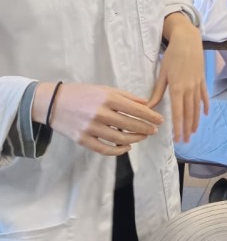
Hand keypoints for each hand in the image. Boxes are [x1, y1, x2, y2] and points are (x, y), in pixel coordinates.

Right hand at [32, 82, 163, 155]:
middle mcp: (100, 113)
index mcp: (107, 98)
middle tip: (154, 130)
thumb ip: (126, 96)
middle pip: (130, 125)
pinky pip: (104, 149)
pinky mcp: (82, 140)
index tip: (159, 120)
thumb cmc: (82, 93)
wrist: (53, 103)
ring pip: (119, 139)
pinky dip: (118, 150)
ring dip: (135, 139)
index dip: (150, 116)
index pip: (135, 109)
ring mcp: (90, 128)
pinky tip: (127, 147)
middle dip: (146, 128)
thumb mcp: (104, 89)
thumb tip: (146, 103)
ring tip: (143, 137)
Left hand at [149, 13, 208, 143]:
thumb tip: (148, 107)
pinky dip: (205, 106)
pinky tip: (206, 114)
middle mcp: (189, 89)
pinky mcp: (202, 80)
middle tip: (185, 140)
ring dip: (195, 121)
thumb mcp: (162, 74)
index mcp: (177, 88)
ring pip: (197, 107)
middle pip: (189, 113)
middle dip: (187, 128)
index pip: (177, 112)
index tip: (178, 138)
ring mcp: (197, 85)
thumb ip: (157, 92)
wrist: (188, 41)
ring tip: (194, 132)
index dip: (178, 126)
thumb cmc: (172, 56)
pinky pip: (204, 96)